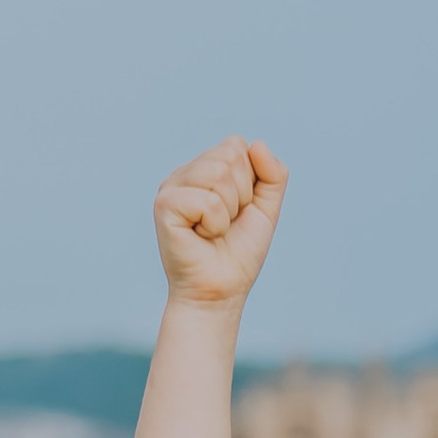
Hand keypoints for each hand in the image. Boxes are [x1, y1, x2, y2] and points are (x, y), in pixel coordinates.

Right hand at [155, 138, 286, 307]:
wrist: (220, 293)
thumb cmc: (238, 255)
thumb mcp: (265, 210)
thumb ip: (272, 175)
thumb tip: (257, 144)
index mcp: (203, 169)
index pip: (236, 145)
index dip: (249, 181)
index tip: (237, 211)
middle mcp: (184, 174)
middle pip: (229, 156)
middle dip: (240, 195)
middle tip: (225, 224)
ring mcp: (171, 187)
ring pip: (219, 174)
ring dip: (228, 210)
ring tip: (213, 230)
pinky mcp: (164, 205)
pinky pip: (208, 201)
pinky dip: (215, 224)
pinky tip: (201, 237)